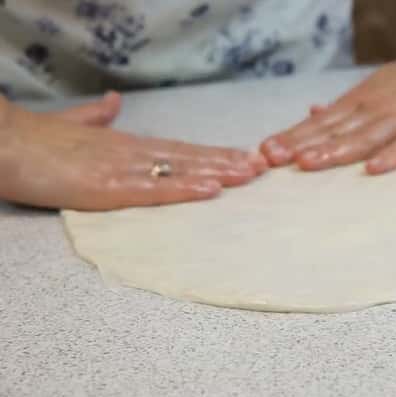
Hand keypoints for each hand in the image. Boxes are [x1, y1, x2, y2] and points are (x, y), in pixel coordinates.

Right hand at [0, 92, 267, 210]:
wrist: (3, 143)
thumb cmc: (35, 141)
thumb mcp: (74, 127)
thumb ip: (97, 117)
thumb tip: (113, 101)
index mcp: (124, 144)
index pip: (178, 148)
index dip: (211, 153)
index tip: (241, 156)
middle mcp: (130, 154)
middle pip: (188, 156)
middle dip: (226, 162)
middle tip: (262, 167)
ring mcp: (121, 169)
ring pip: (179, 169)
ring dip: (217, 172)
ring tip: (249, 174)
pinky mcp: (107, 187)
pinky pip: (154, 189)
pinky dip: (185, 188)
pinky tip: (210, 189)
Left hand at [260, 40, 395, 173]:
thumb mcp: (377, 86)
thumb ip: (347, 105)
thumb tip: (313, 112)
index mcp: (362, 101)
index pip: (321, 121)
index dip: (293, 135)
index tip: (265, 150)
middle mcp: (376, 109)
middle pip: (334, 130)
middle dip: (302, 145)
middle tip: (272, 160)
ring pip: (364, 137)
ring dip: (335, 151)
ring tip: (308, 165)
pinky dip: (391, 156)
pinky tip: (372, 170)